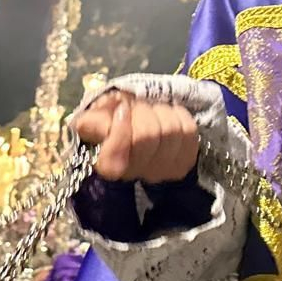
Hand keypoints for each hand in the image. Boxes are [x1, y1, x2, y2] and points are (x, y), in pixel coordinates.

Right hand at [71, 90, 199, 183]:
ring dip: (161, 111)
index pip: (111, 161)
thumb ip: (93, 119)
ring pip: (169, 130)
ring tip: (153, 111)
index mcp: (105, 163)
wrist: (143, 129)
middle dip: (143, 111)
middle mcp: (132, 173)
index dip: (119, 132)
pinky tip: (169, 117)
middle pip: (146, 136)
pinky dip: (179, 115)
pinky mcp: (183, 164)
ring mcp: (159, 172)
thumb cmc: (116, 123)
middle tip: (138, 107)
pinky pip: (188, 130)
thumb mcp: (97, 119)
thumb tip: (103, 115)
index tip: (121, 109)